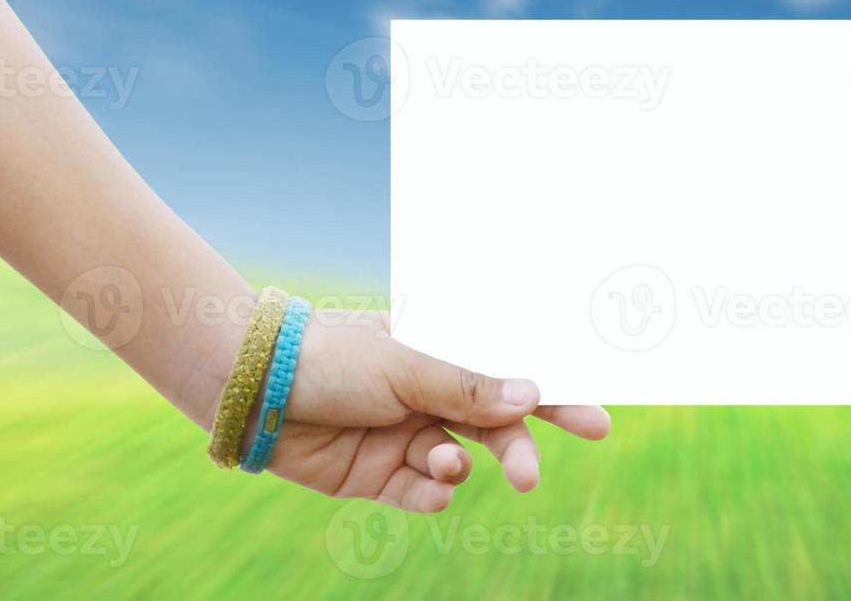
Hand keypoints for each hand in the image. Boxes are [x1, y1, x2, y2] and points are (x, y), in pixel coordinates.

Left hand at [254, 310, 609, 512]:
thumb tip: (533, 395)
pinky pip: (423, 494)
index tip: (597, 422)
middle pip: (495, 428)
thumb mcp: (407, 366)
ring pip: (461, 462)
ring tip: (444, 462)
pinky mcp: (379, 477)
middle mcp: (430, 397)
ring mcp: (406, 438)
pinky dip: (432, 492)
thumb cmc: (333, 358)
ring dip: (461, 467)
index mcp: (442, 356)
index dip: (553, 397)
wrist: (253, 391)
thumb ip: (469, 387)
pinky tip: (429, 480)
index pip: (509, 376)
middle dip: (518, 450)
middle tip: (531, 477)